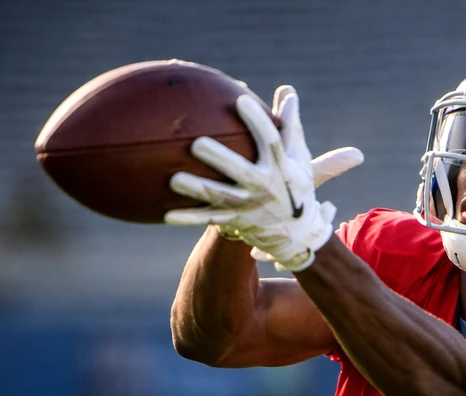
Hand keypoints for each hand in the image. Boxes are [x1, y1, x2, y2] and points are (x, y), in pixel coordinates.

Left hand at [165, 85, 362, 271]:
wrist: (297, 235)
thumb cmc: (294, 186)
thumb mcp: (299, 158)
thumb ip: (291, 125)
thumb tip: (287, 91)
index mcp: (281, 168)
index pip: (272, 142)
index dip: (258, 122)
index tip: (241, 99)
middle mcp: (265, 187)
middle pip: (242, 172)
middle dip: (220, 159)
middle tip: (196, 144)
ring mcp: (249, 206)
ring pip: (221, 197)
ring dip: (198, 189)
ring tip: (174, 179)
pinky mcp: (236, 222)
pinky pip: (209, 219)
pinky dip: (189, 218)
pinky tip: (165, 214)